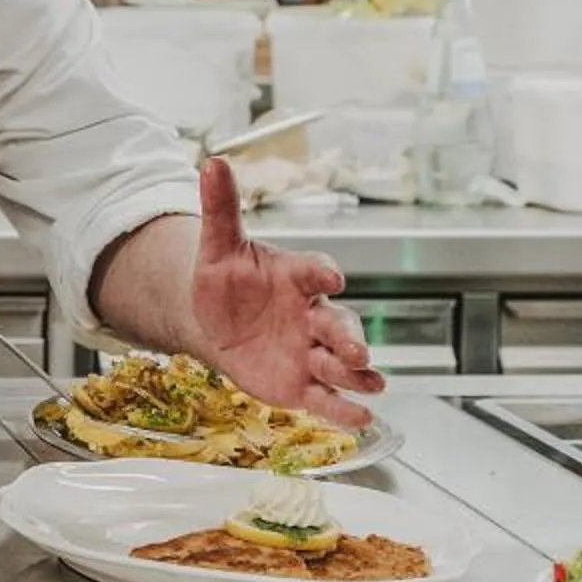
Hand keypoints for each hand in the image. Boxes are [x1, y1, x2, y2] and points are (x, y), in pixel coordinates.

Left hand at [190, 158, 384, 426]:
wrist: (216, 322)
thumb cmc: (228, 280)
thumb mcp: (220, 246)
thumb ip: (221, 208)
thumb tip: (212, 162)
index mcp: (297, 276)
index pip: (316, 270)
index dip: (323, 272)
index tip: (329, 276)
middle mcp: (313, 314)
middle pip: (339, 323)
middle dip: (349, 337)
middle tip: (356, 349)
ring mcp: (311, 351)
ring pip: (341, 363)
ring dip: (355, 373)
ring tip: (369, 383)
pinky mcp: (302, 384)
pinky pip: (327, 398)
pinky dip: (344, 409)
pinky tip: (360, 418)